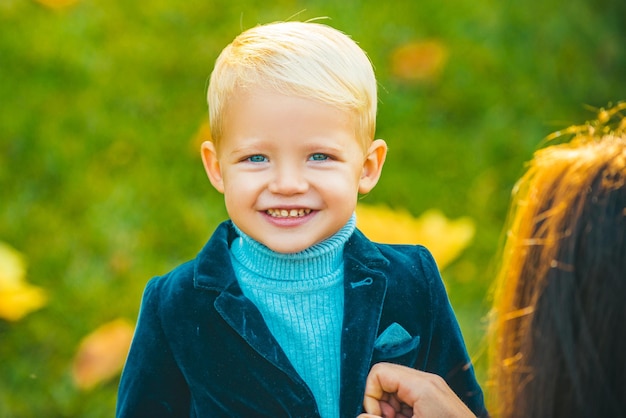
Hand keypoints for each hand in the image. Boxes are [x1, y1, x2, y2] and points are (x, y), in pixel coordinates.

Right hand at [358, 362, 475, 417]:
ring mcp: (434, 387)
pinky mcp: (437, 397)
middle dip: (380, 402)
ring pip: (397, 388)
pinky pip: (410, 396)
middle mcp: (428, 380)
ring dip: (391, 408)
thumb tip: (361, 416)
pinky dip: (403, 410)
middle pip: (387, 379)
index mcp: (420, 384)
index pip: (379, 372)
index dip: (370, 395)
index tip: (376, 417)